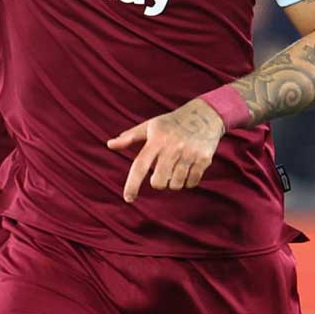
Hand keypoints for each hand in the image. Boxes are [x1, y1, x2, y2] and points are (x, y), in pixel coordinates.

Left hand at [108, 99, 225, 202]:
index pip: (140, 165)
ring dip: (174, 182)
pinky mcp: (204, 159)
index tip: (128, 198)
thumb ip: (130, 137)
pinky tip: (188, 169)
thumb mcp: (150, 126)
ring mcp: (189, 154)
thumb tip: (109, 145)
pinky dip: (188, 182)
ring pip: (176, 185)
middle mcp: (172, 147)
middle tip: (161, 173)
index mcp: (156, 139)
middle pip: (159, 182)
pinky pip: (192, 183)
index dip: (132, 184)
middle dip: (158, 183)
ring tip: (176, 168)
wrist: (205, 114)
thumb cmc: (172, 122)